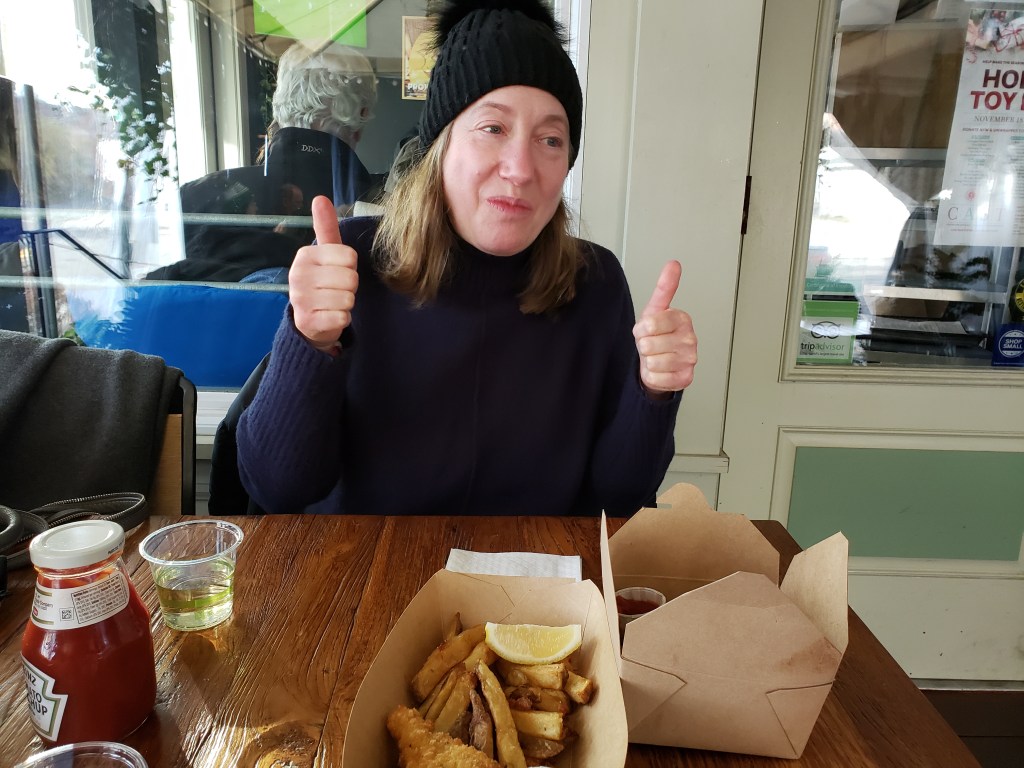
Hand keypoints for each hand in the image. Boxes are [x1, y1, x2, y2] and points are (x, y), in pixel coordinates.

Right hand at [289, 195, 358, 351]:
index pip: (350, 257)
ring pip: (348, 299)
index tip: (337, 272)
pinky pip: (342, 318)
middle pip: (351, 279)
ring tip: (333, 303)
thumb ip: (326, 227)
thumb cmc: (323, 282)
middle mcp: (298, 275)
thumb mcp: (326, 254)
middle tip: (336, 290)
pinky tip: (330, 316)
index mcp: (304, 256)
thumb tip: (320, 198)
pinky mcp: (307, 322)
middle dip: (350, 287)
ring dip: (346, 303)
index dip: (350, 267)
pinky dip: (342, 319)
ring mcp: (300, 300)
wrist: (310, 321)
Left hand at [632, 260, 696, 393]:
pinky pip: (656, 378)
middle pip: (648, 345)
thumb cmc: (657, 335)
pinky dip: (652, 376)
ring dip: (648, 361)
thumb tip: (674, 263)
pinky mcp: (686, 378)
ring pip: (652, 363)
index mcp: (682, 319)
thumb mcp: (655, 310)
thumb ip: (664, 287)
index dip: (641, 330)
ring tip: (655, 356)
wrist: (659, 362)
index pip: (650, 324)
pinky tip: (660, 370)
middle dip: (644, 346)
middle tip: (651, 344)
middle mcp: (690, 338)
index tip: (647, 329)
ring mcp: (690, 359)